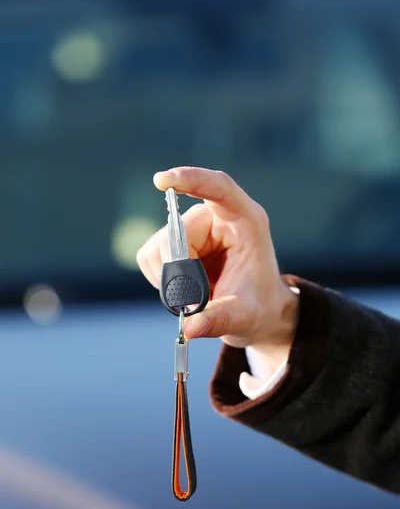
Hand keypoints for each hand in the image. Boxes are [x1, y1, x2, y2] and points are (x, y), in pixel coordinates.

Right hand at [136, 167, 298, 368]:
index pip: (218, 187)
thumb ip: (218, 320)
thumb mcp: (244, 316)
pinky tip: (181, 289)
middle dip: (178, 274)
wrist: (254, 311)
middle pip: (176, 233)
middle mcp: (216, 217)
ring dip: (168, 279)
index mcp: (245, 220)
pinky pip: (150, 255)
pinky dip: (160, 279)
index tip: (162, 180)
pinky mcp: (174, 241)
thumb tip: (189, 329)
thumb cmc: (257, 306)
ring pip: (158, 246)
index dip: (191, 179)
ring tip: (195, 297)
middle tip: (191, 303)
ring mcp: (192, 227)